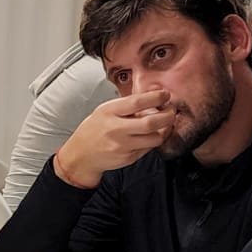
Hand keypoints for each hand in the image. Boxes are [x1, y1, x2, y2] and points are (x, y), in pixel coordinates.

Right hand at [53, 90, 174, 189]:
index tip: (165, 95)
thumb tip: (154, 94)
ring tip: (163, 125)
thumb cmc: (94, 130)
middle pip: (151, 122)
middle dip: (168, 115)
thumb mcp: (105, 110)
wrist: (81, 155)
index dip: (157, 97)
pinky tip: (148, 136)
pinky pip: (149, 148)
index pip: (138, 102)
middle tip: (171, 111)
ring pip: (155, 138)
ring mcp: (122, 146)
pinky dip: (153, 140)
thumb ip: (128, 104)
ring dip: (164, 130)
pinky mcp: (128, 158)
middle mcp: (115, 130)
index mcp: (109, 113)